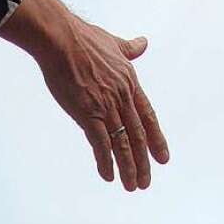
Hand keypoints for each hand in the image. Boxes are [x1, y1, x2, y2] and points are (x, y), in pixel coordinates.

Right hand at [0, 0, 168, 191]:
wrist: (60, 38)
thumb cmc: (82, 37)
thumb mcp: (112, 42)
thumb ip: (128, 48)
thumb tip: (142, 43)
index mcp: (129, 83)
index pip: (148, 117)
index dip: (156, 139)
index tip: (163, 158)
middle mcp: (122, 98)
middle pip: (138, 136)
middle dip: (143, 162)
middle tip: (146, 182)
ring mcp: (106, 107)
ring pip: (122, 144)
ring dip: (129, 168)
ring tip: (132, 186)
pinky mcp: (88, 113)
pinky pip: (100, 144)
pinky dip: (106, 162)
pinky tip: (109, 176)